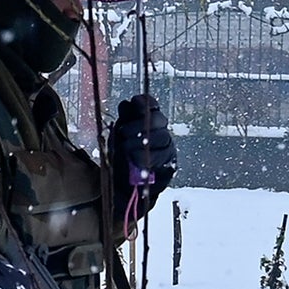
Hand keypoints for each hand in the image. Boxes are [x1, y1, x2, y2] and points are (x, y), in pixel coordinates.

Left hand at [111, 94, 176, 209]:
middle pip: (159, 119)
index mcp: (148, 120)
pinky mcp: (170, 164)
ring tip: (126, 148)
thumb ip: (124, 120)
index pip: (152, 104)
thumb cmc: (121, 156)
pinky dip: (148, 158)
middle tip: (124, 132)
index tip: (134, 103)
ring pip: (162, 137)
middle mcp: (161, 131)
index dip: (144, 103)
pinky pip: (163, 157)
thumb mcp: (118, 136)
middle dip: (140, 124)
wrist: (125, 185)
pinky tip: (136, 161)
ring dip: (142, 142)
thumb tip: (125, 104)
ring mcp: (167, 147)